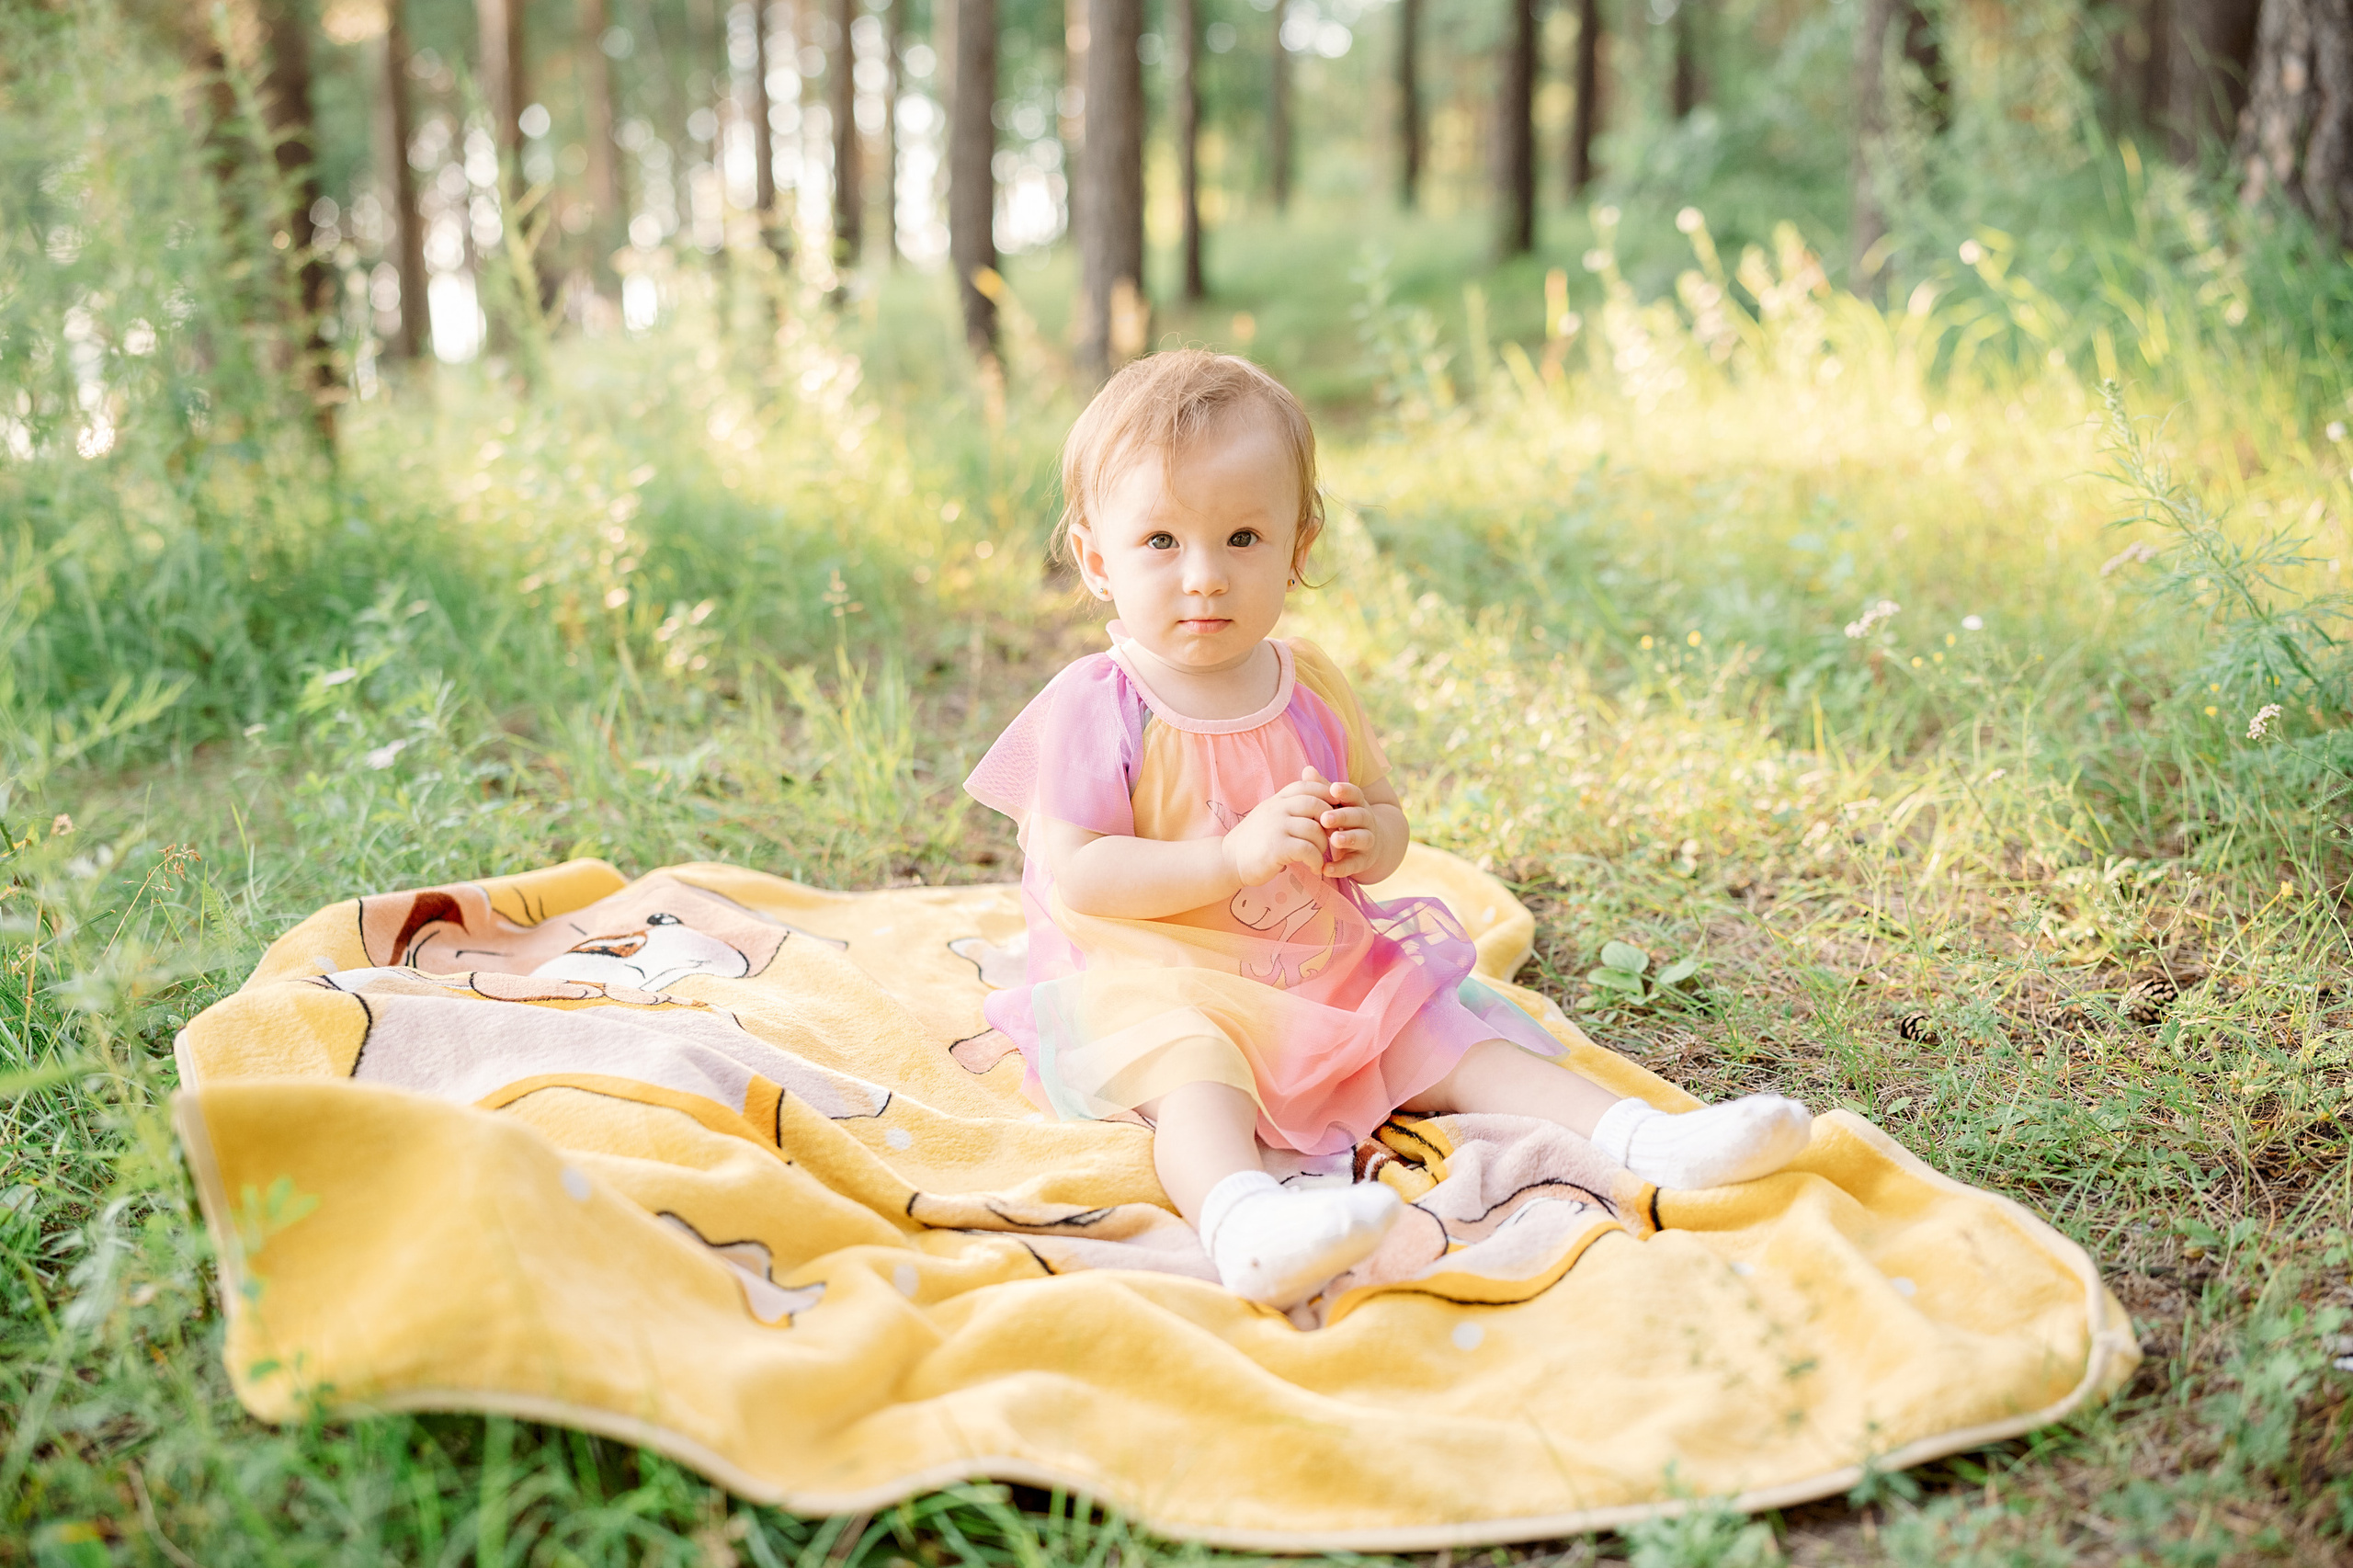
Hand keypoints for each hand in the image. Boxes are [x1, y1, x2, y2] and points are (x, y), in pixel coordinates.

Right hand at [1222, 767, 1332, 886]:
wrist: (1228, 860)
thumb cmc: (1254, 840)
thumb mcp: (1271, 816)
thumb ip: (1291, 806)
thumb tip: (1320, 799)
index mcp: (1277, 799)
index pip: (1308, 785)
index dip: (1326, 795)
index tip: (1335, 812)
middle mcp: (1277, 808)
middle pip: (1316, 804)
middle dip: (1330, 821)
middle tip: (1332, 837)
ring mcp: (1276, 826)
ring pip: (1315, 829)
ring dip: (1323, 846)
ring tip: (1319, 857)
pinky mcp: (1276, 847)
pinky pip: (1308, 850)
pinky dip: (1316, 861)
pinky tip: (1313, 868)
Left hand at [1316, 778, 1387, 880]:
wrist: (1369, 843)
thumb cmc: (1343, 817)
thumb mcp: (1334, 803)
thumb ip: (1322, 788)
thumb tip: (1307, 769)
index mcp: (1357, 804)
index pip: (1355, 794)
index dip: (1346, 791)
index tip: (1333, 788)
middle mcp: (1366, 820)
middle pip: (1358, 816)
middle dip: (1343, 816)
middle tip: (1325, 818)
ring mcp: (1367, 840)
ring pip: (1362, 838)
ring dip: (1348, 839)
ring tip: (1333, 840)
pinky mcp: (1363, 861)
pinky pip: (1354, 864)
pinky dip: (1342, 867)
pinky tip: (1326, 869)